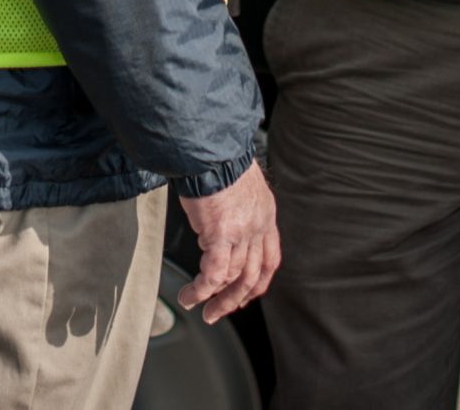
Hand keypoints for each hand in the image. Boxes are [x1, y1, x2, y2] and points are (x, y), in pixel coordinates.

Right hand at [175, 161, 279, 322]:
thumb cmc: (217, 158)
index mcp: (265, 214)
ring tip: (197, 306)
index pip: (270, 259)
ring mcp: (241, 233)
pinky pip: (213, 274)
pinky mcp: (220, 236)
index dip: (258, 282)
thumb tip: (221, 217)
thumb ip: (237, 205)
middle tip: (218, 312)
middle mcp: (257, 226)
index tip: (246, 295)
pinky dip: (201, 290)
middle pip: (253, 276)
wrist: (209, 147)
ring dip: (214, 298)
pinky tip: (189, 297)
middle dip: (235, 299)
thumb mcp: (239, 183)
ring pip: (232, 279)